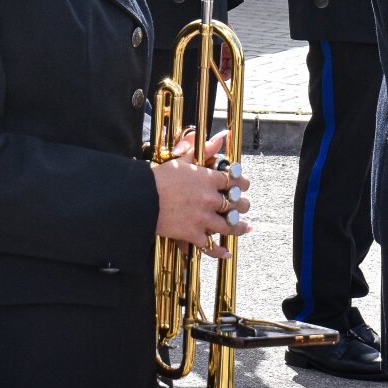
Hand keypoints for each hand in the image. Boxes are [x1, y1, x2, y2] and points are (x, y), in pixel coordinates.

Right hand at [152, 128, 252, 256]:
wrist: (142, 197)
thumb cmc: (160, 176)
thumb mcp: (183, 158)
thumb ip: (204, 148)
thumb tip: (222, 137)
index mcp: (208, 179)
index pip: (234, 180)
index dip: (242, 183)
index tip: (245, 185)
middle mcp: (210, 199)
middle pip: (236, 204)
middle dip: (243, 205)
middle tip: (245, 206)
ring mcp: (203, 218)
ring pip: (229, 226)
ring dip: (239, 227)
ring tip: (245, 228)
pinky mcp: (193, 234)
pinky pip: (210, 245)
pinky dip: (219, 250)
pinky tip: (226, 251)